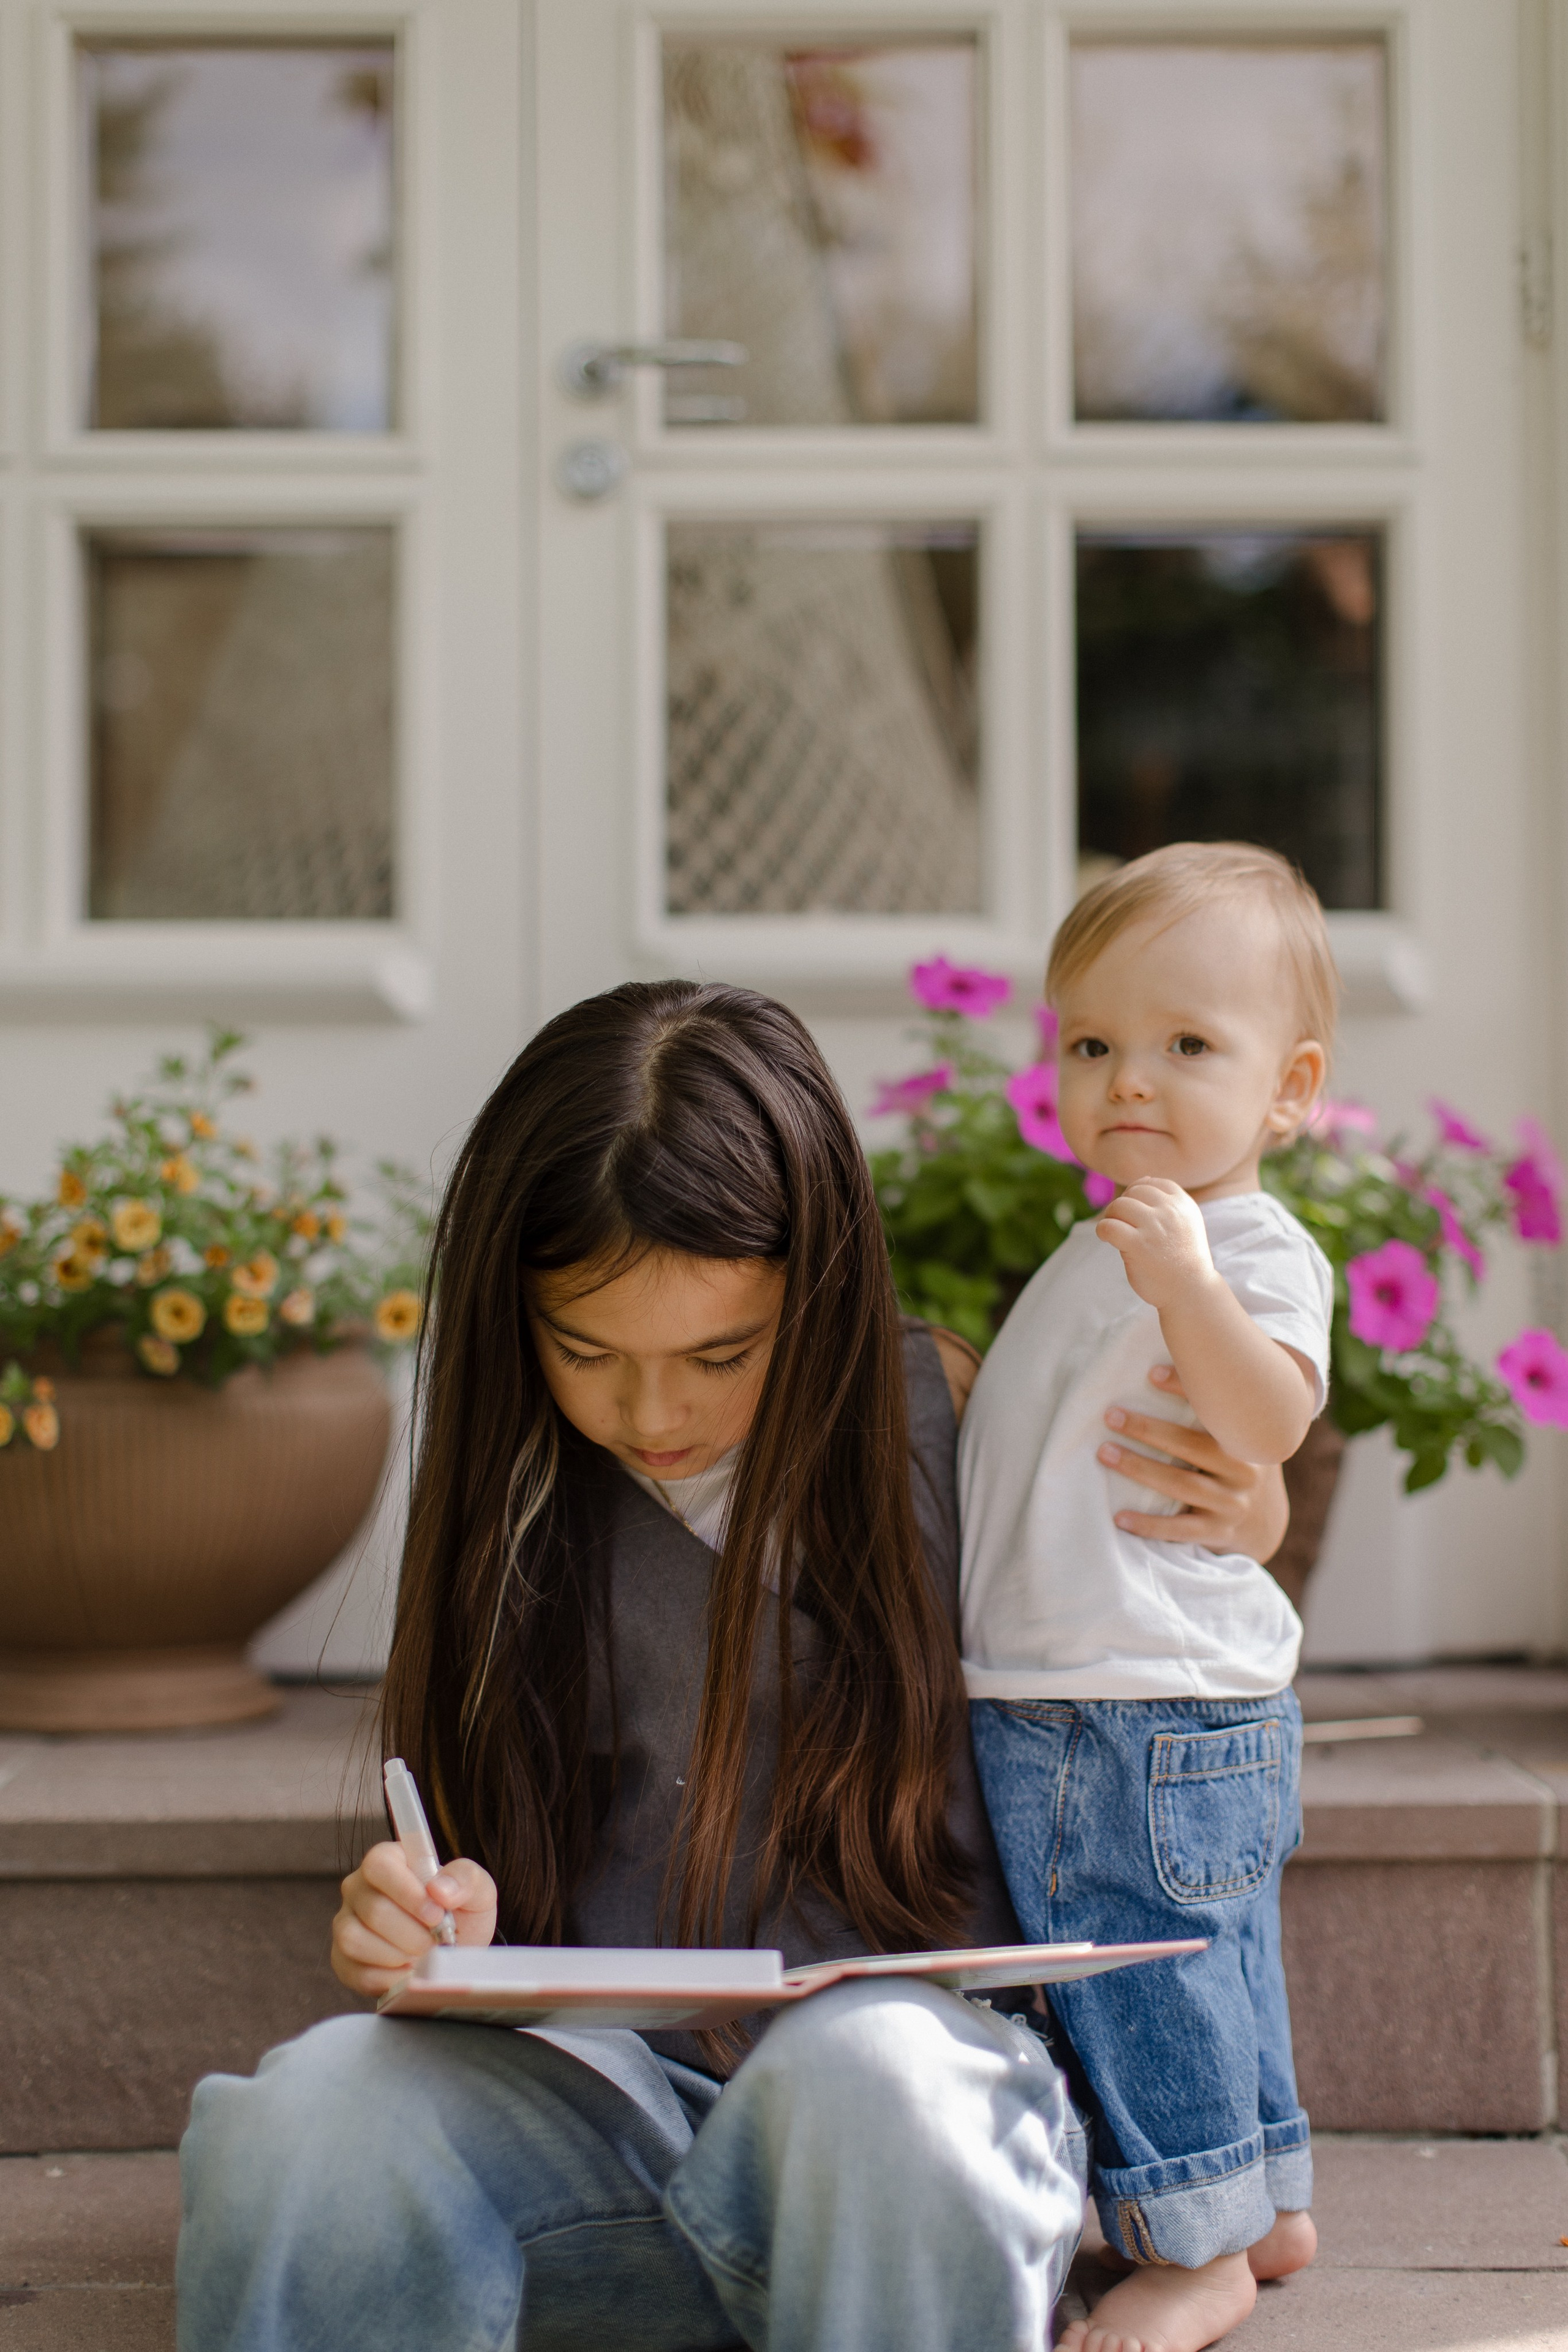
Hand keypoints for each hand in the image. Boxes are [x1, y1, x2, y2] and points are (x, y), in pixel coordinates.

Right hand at [332, 1840, 497, 1996]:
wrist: (454, 1952)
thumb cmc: (461, 1913)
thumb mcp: (477, 1890)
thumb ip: (465, 1880)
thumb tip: (439, 1890)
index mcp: (387, 1861)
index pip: (379, 1865)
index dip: (407, 1892)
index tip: (436, 1914)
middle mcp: (358, 1889)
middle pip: (373, 1909)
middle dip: (412, 1933)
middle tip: (436, 1941)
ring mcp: (346, 1924)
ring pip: (355, 1940)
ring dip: (398, 1955)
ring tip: (423, 1955)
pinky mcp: (343, 1960)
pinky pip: (357, 1973)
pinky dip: (389, 1978)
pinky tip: (409, 1972)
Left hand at [1095, 1178, 1214, 1310]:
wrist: (1190, 1292)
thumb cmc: (1182, 1259)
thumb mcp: (1185, 1223)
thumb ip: (1166, 1202)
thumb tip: (1143, 1178)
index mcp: (1183, 1204)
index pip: (1154, 1183)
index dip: (1138, 1193)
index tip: (1136, 1212)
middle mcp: (1170, 1212)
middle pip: (1134, 1192)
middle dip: (1124, 1206)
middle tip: (1122, 1224)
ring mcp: (1154, 1227)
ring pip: (1119, 1205)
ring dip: (1111, 1217)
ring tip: (1115, 1232)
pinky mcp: (1138, 1245)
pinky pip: (1108, 1226)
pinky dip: (1102, 1231)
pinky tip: (1107, 1239)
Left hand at [1097, 1365, 1288, 1558]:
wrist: (1264, 1524)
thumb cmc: (1240, 1463)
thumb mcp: (1243, 1433)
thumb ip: (1224, 1402)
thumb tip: (1188, 1344)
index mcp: (1247, 1439)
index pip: (1214, 1410)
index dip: (1184, 1389)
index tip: (1150, 1373)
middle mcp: (1244, 1471)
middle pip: (1190, 1446)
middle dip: (1147, 1429)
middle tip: (1110, 1415)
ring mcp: (1232, 1504)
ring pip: (1180, 1485)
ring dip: (1139, 1468)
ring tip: (1104, 1453)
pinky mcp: (1217, 1533)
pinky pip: (1179, 1530)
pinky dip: (1148, 1524)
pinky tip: (1118, 1516)